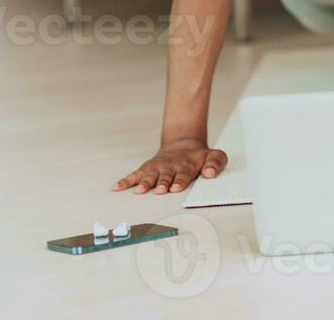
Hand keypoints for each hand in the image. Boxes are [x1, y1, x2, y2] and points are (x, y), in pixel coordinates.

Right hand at [113, 138, 227, 193]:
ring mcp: (157, 167)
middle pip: (166, 176)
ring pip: (150, 175)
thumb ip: (216, 163)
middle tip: (160, 190)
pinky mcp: (147, 168)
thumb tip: (210, 173)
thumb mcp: (214, 155)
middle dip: (162, 183)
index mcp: (187, 166)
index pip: (183, 174)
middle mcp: (170, 167)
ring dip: (145, 183)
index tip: (175, 188)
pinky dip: (126, 181)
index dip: (180, 181)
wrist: (183, 143)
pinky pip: (135, 174)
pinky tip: (117, 187)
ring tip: (140, 191)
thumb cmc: (199, 156)